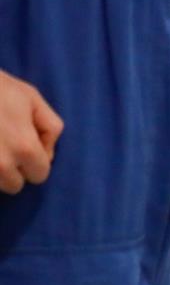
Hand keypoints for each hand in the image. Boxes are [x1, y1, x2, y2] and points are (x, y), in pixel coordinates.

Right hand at [0, 69, 61, 194]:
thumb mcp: (33, 99)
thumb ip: (50, 127)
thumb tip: (47, 154)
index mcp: (24, 148)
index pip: (40, 175)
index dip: (37, 160)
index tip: (28, 145)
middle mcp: (1, 166)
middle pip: (15, 185)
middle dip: (15, 169)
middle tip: (6, 145)